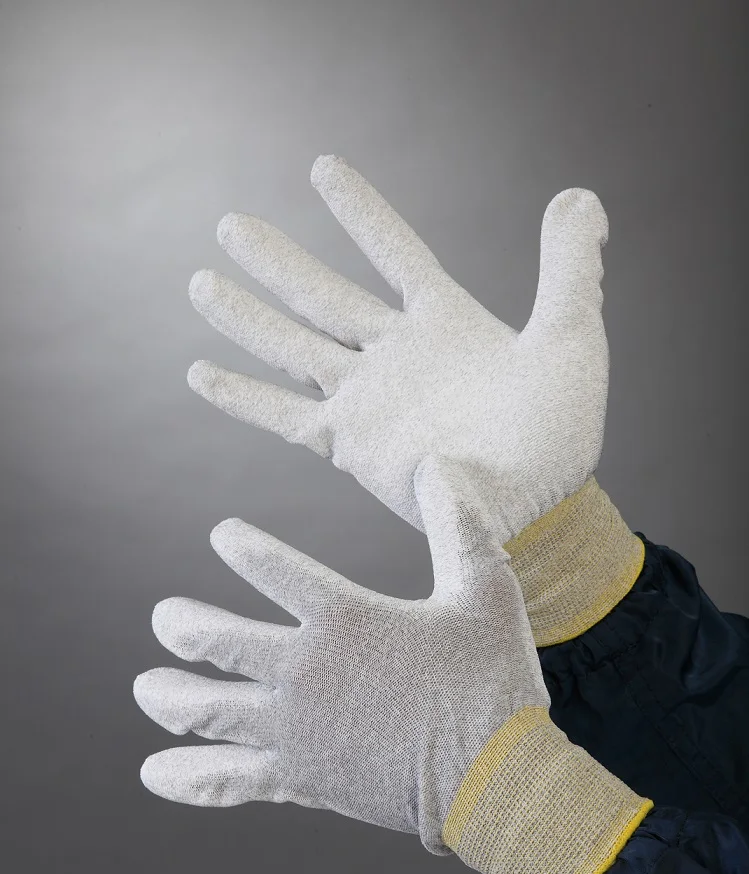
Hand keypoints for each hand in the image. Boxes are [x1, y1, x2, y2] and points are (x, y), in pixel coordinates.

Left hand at [134, 456, 650, 873]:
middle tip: (164, 619)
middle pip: (218, 641)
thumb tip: (439, 463)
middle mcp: (304, 670)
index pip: (272, 568)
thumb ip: (458, 523)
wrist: (494, 779)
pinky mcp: (300, 778)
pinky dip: (189, 776)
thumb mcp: (486, 591)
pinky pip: (230, 778)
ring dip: (169, 696)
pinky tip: (154, 774)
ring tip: (146, 688)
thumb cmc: (492, 681)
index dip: (241, 548)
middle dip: (184, 627)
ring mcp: (295, 728)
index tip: (223, 536)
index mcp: (343, 618)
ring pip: (209, 709)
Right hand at [187, 156, 608, 539]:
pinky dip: (244, 396)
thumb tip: (579, 197)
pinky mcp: (351, 445)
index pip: (392, 251)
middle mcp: (396, 354)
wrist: (536, 508)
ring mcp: (368, 399)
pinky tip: (200, 373)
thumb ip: (569, 269)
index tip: (321, 168)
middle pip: (323, 295)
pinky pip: (285, 415)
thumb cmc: (559, 432)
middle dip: (277, 261)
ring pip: (293, 346)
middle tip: (230, 225)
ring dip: (249, 318)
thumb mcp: (571, 338)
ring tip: (202, 282)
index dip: (360, 212)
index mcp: (444, 320)